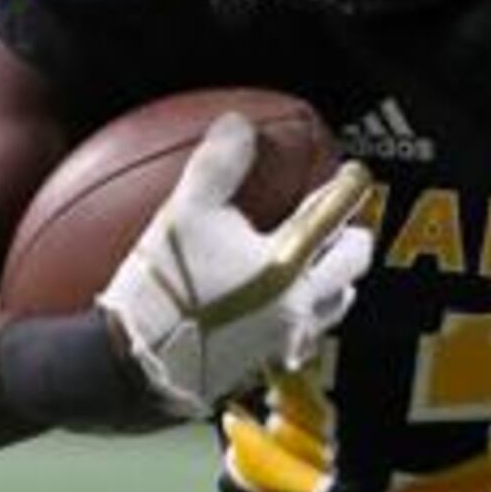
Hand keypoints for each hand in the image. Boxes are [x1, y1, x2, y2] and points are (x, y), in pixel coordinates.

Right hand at [95, 116, 372, 418]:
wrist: (136, 368)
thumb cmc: (161, 287)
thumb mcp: (182, 215)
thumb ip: (216, 167)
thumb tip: (239, 123)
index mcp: (287, 263)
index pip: (335, 214)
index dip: (349, 187)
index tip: (354, 172)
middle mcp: (299, 304)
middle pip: (352, 266)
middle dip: (353, 239)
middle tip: (342, 223)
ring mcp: (287, 340)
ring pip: (335, 305)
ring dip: (335, 281)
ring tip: (319, 264)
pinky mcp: (268, 365)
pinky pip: (306, 337)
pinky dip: (307, 315)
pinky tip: (284, 307)